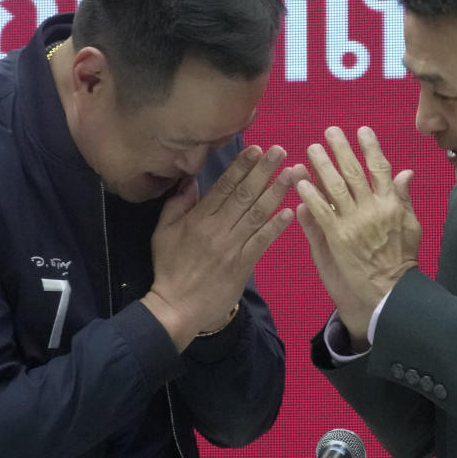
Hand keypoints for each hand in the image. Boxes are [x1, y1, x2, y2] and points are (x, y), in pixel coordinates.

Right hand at [144, 145, 294, 350]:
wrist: (177, 308)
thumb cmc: (170, 268)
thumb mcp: (163, 232)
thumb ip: (177, 204)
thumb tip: (191, 180)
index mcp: (197, 219)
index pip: (223, 187)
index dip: (241, 167)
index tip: (256, 149)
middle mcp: (217, 229)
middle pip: (244, 195)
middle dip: (264, 171)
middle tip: (280, 151)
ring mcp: (231, 247)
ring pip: (257, 214)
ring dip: (277, 192)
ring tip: (293, 174)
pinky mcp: (243, 265)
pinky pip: (262, 242)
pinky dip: (276, 227)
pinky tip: (291, 212)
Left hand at [296, 126, 419, 348]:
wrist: (390, 293)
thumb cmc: (401, 260)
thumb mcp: (410, 226)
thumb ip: (403, 198)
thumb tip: (405, 172)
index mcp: (392, 204)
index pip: (380, 168)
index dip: (370, 147)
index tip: (361, 130)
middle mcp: (373, 209)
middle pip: (354, 172)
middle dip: (341, 149)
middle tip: (329, 131)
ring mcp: (354, 223)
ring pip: (335, 187)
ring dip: (321, 166)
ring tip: (311, 149)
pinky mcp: (338, 239)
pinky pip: (321, 212)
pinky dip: (310, 195)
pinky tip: (300, 181)